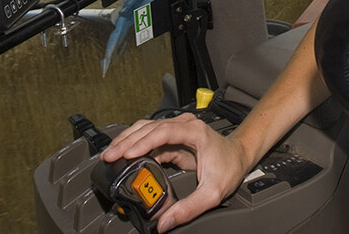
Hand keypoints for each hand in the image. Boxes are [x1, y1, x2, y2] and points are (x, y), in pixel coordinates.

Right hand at [102, 113, 250, 231]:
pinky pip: (148, 139)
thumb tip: (165, 221)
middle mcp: (184, 126)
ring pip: (145, 130)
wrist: (239, 156)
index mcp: (194, 132)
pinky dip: (133, 146)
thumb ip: (189, 208)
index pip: (163, 132)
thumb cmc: (230, 166)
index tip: (127, 154)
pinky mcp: (172, 138)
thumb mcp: (213, 192)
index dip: (143, 142)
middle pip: (148, 128)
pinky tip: (122, 157)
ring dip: (126, 141)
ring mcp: (177, 130)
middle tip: (109, 156)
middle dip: (126, 142)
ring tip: (109, 155)